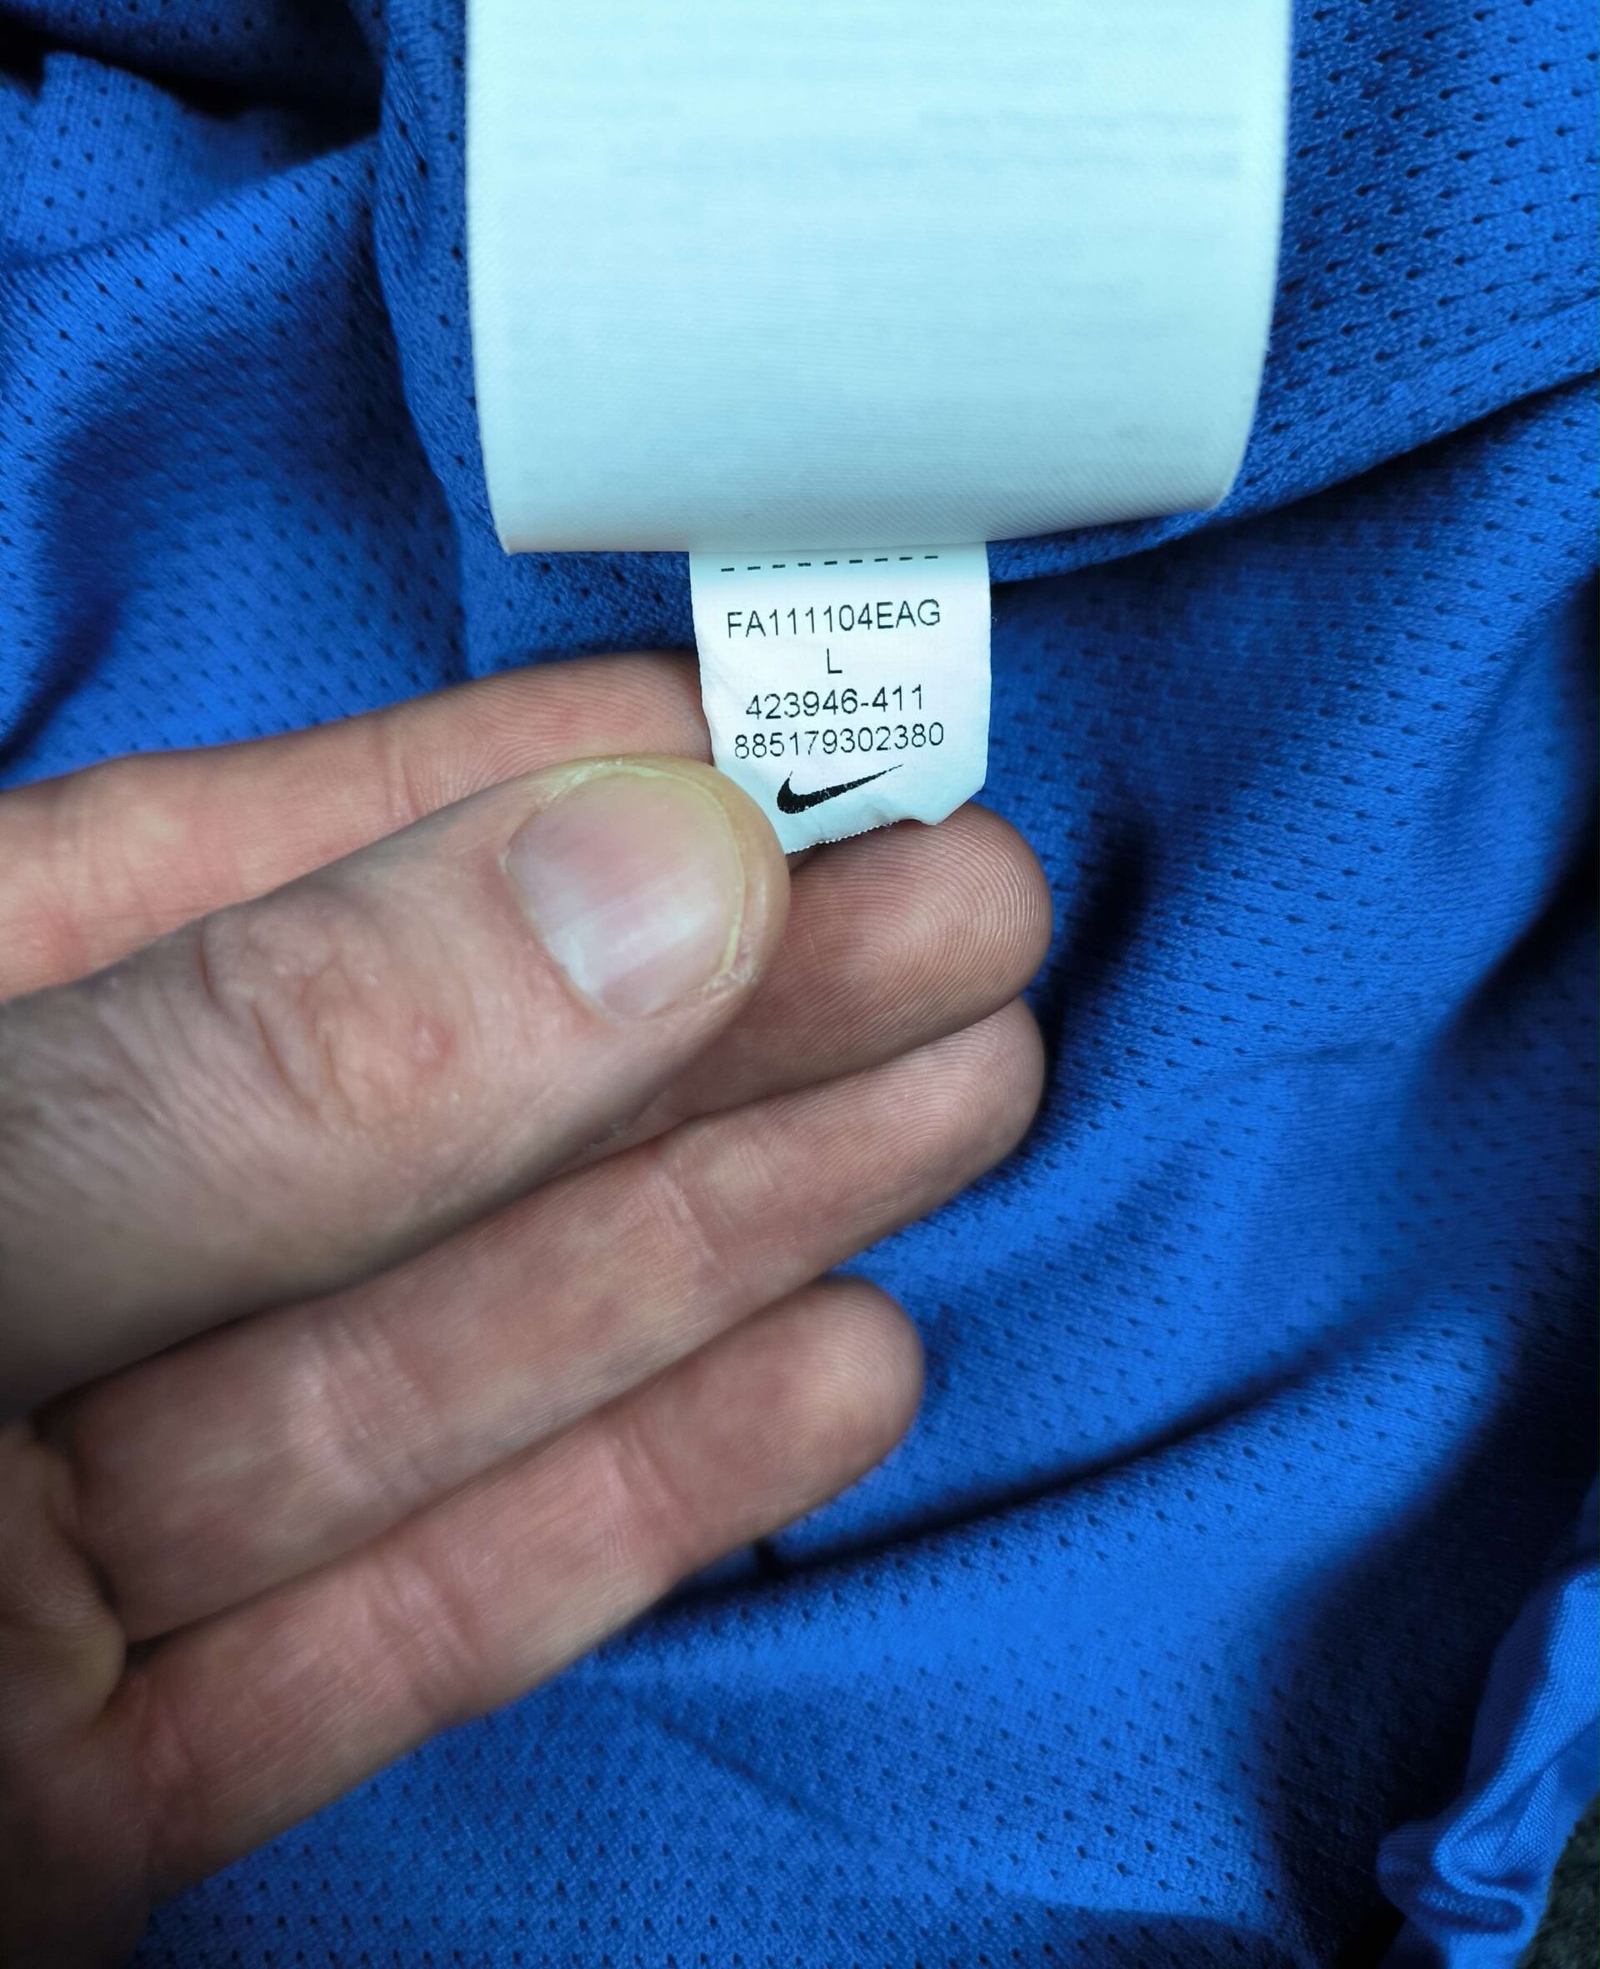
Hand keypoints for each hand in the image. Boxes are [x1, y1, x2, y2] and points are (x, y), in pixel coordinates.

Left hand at [0, 654, 1047, 1965]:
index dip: (506, 791)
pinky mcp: (74, 1809)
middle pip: (388, 1125)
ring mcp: (8, 1570)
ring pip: (429, 1361)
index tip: (753, 740)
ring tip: (961, 1103)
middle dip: (703, 1012)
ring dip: (718, 1235)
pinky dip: (620, 1511)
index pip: (214, 880)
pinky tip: (829, 1373)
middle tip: (960, 908)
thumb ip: (253, 1078)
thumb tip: (636, 870)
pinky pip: (386, 1624)